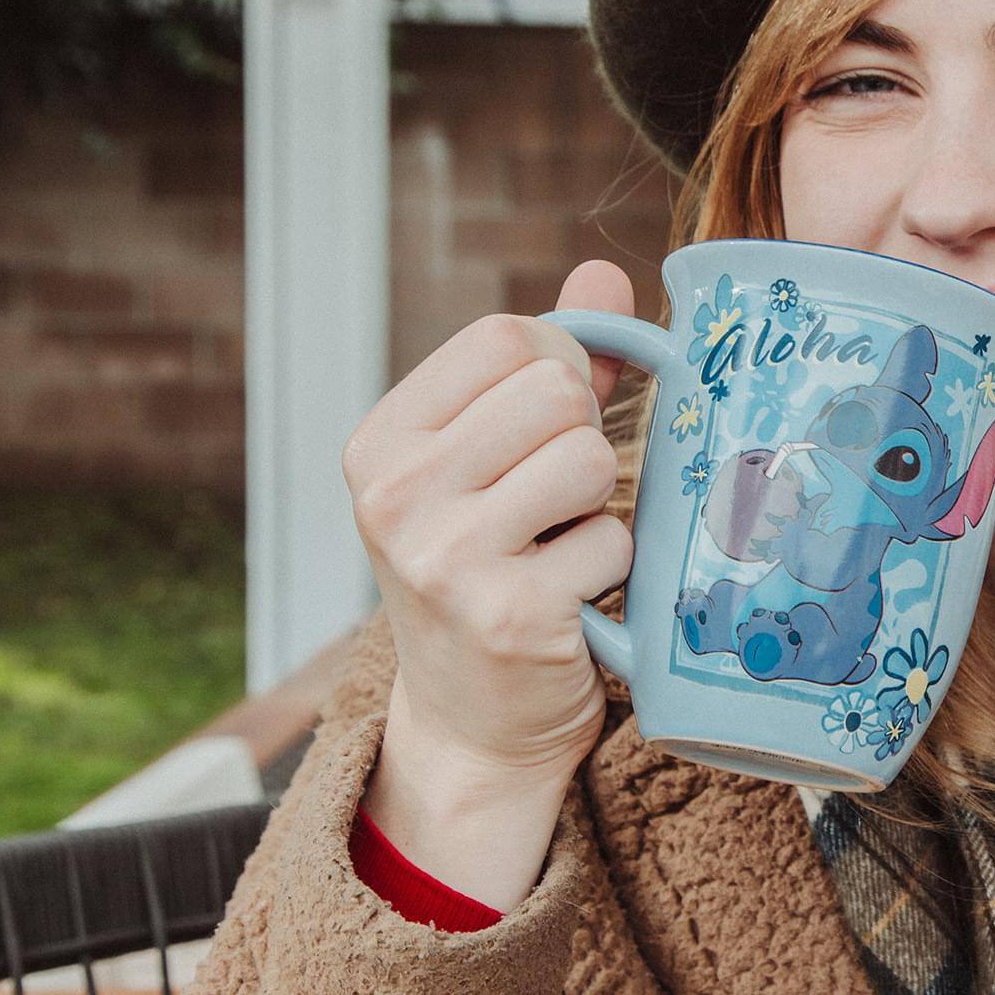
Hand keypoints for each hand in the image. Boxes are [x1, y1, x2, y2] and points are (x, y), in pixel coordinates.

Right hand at [341, 259, 637, 785]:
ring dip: (600, 506)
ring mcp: (446, 557)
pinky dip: (611, 569)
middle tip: (551, 503)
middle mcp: (395, 495)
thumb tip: (606, 272)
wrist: (473, 722)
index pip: (507, 336)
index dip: (558, 370)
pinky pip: (613, 540)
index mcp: (381, 443)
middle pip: (556, 391)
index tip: (542, 428)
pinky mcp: (510, 614)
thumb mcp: (492, 461)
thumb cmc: (491, 569)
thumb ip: (550, 364)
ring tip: (557, 547)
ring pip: (590, 459)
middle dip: (580, 441)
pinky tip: (569, 600)